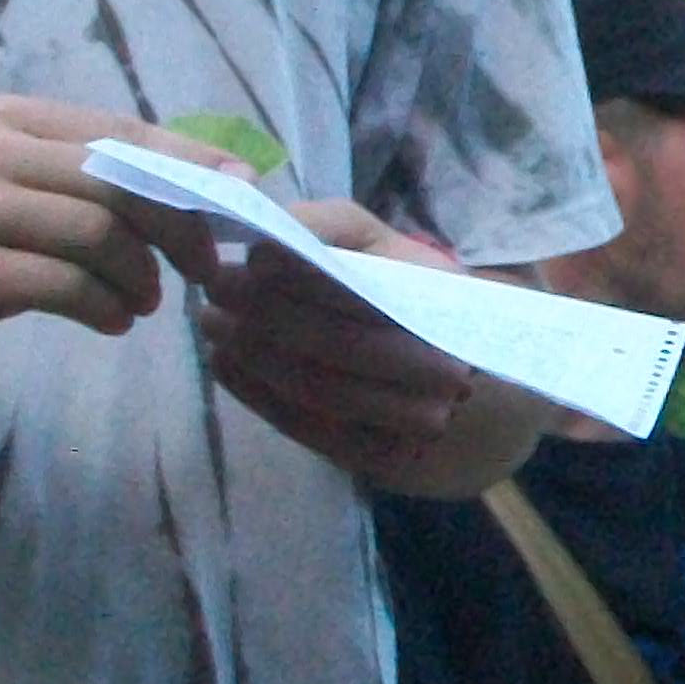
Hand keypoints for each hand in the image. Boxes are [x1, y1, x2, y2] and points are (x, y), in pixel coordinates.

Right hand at [0, 98, 230, 374]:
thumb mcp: (21, 187)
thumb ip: (94, 178)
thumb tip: (206, 180)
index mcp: (14, 120)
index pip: (124, 131)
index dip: (192, 161)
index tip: (245, 193)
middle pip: (120, 181)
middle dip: (179, 226)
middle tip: (205, 268)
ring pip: (99, 235)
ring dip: (141, 278)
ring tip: (145, 303)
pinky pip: (65, 286)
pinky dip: (106, 308)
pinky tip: (113, 322)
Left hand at [193, 202, 490, 484]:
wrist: (473, 382)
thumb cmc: (410, 294)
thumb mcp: (382, 244)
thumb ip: (331, 224)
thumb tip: (271, 225)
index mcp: (441, 304)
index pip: (360, 287)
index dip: (297, 272)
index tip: (248, 255)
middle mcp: (438, 366)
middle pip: (335, 341)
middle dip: (263, 313)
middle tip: (213, 287)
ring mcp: (415, 420)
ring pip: (318, 387)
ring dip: (252, 355)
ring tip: (211, 324)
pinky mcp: (384, 458)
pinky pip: (310, 428)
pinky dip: (258, 396)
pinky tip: (224, 365)